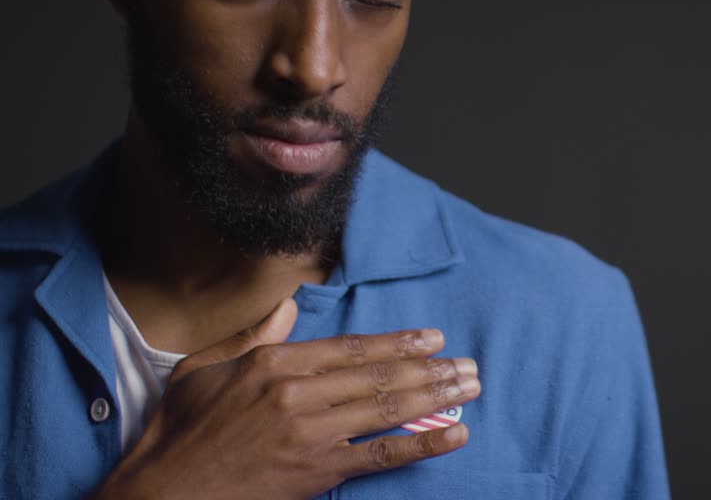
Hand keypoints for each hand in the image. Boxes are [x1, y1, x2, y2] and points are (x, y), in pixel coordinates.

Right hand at [92, 298, 480, 499]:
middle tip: (468, 364)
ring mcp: (310, 433)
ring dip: (438, 396)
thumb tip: (285, 308)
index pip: (352, 347)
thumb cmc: (177, 434)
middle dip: (432, 368)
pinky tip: (455, 435)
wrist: (161, 495)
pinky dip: (424, 444)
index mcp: (273, 362)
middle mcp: (297, 392)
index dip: (398, 342)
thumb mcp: (202, 371)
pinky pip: (382, 454)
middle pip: (380, 375)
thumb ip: (252, 338)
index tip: (431, 338)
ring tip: (471, 387)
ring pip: (389, 408)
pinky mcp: (317, 471)